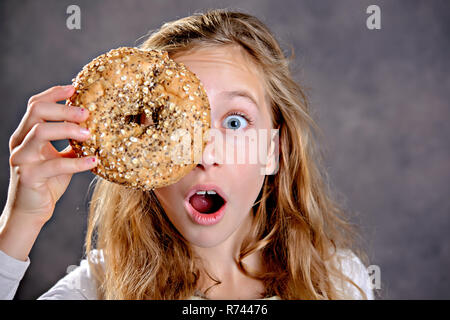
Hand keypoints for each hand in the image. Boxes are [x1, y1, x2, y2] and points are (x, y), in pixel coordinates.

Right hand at [6, 85, 96, 224]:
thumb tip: (95, 127)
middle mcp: (20, 142)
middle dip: (63, 108)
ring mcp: (21, 158)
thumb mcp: (61, 158)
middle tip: (87, 112)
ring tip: (89, 133)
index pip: (36, 104)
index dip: (54, 93)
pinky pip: (54, 165)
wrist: (31, 212)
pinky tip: (94, 162)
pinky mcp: (28, 176)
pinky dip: (77, 162)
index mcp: (26, 134)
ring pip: (40, 131)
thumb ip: (71, 143)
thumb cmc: (48, 182)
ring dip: (68, 129)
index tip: (76, 88)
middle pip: (37, 111)